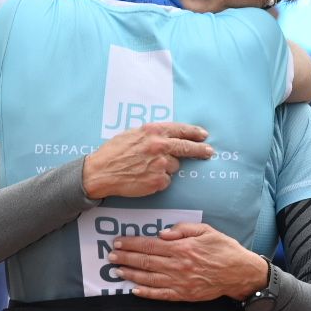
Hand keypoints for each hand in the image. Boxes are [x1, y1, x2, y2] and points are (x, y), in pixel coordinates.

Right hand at [81, 123, 213, 198]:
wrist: (101, 172)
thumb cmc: (114, 152)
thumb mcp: (133, 134)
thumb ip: (152, 134)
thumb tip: (168, 136)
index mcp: (153, 131)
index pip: (181, 130)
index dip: (194, 132)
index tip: (204, 135)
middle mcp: (160, 145)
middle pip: (187, 148)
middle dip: (200, 150)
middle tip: (209, 152)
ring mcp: (161, 164)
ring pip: (174, 166)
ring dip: (166, 168)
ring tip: (146, 168)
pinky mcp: (159, 181)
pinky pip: (166, 181)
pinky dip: (158, 180)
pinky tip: (144, 178)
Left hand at [107, 222, 268, 301]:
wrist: (239, 272)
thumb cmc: (223, 249)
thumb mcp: (206, 230)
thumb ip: (183, 229)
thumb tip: (163, 233)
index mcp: (182, 248)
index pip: (150, 245)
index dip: (132, 244)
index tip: (119, 242)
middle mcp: (178, 265)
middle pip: (146, 261)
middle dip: (126, 258)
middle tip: (111, 255)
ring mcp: (180, 282)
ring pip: (149, 278)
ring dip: (131, 274)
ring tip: (117, 271)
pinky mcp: (184, 294)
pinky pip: (161, 295)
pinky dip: (146, 293)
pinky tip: (134, 290)